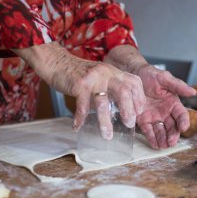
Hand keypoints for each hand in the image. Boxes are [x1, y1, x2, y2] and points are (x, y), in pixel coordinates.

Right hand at [13, 42, 145, 138]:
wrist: (57, 62)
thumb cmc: (78, 74)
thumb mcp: (99, 77)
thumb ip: (109, 89)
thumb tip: (119, 111)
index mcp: (113, 71)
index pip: (134, 83)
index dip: (139, 99)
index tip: (138, 113)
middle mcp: (106, 73)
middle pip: (124, 91)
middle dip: (128, 110)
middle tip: (129, 124)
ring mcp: (92, 78)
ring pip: (103, 102)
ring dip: (105, 121)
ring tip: (107, 135)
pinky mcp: (78, 84)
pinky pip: (82, 105)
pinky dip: (80, 118)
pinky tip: (77, 127)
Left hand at [137, 65, 195, 147]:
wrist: (133, 74)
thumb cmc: (150, 75)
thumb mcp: (164, 78)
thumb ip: (178, 86)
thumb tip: (193, 92)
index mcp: (173, 103)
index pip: (181, 115)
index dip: (183, 121)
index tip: (183, 128)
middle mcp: (165, 112)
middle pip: (171, 126)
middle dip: (172, 135)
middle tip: (171, 142)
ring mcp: (154, 117)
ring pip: (160, 130)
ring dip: (162, 139)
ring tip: (163, 146)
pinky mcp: (142, 120)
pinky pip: (148, 130)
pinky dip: (151, 138)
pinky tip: (154, 144)